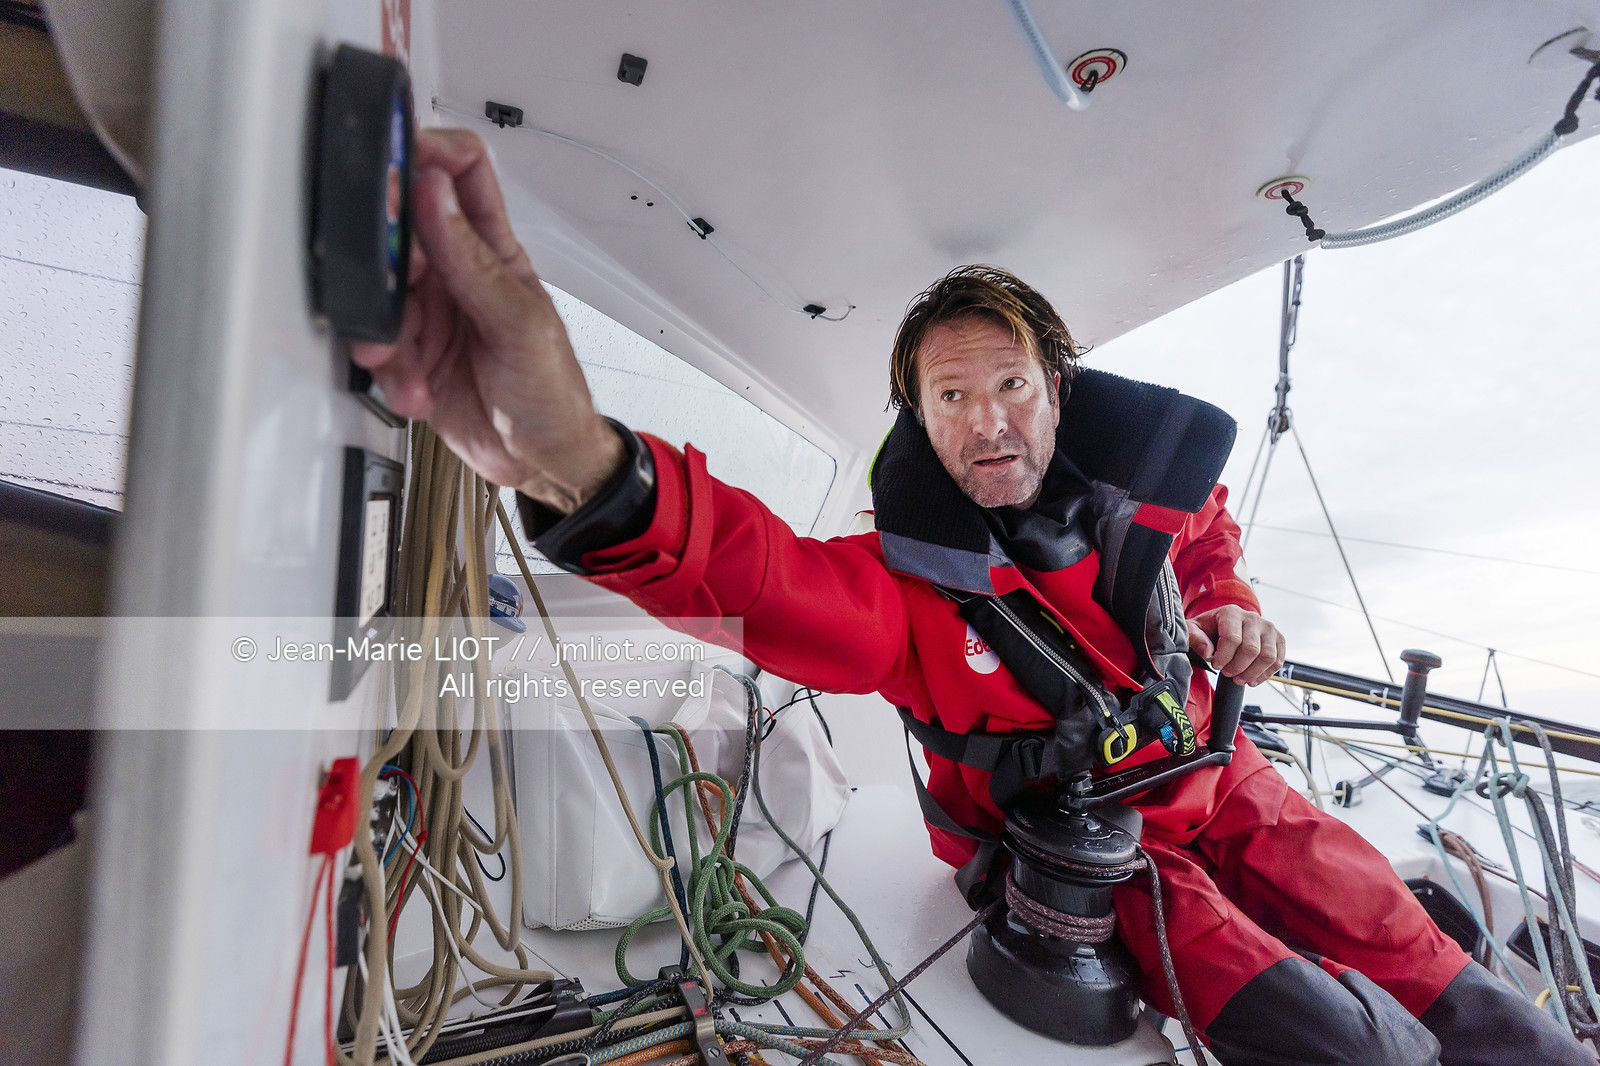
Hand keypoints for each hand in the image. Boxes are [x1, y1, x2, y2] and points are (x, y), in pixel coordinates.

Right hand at [350, 128, 623, 512]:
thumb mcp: (520, 324)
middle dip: (384, 262)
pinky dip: (389, 372)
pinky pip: (376, 345)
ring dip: (384, 332)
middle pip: (399, 233)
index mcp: (493, 250)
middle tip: (391, 293)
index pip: (460, 172)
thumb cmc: (553, 390)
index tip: (397, 165)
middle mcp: (456, 273)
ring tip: (402, 360)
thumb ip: (473, 261)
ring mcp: (429, 313)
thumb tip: (436, 194)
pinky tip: (416, 390)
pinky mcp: (409, 355)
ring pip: (378, 295)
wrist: (542, 462)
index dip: (427, 153)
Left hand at [1186, 605, 1285, 686]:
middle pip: (1251, 650)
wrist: (1223, 626)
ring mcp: (1268, 628)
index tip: (1216, 665)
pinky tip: (1252, 679)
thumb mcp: (1193, 630)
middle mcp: (1252, 618)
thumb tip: (1207, 651)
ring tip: (1239, 679)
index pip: (1232, 638)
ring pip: (1268, 657)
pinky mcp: (1278, 639)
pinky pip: (1278, 661)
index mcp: (1231, 613)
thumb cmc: (1208, 630)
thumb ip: (1194, 637)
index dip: (1224, 657)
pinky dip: (1265, 674)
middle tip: (1227, 673)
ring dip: (1252, 673)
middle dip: (1237, 667)